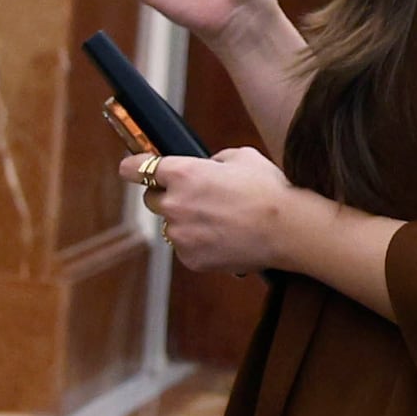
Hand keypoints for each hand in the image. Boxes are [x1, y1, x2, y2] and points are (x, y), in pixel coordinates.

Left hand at [143, 146, 301, 276]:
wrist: (288, 230)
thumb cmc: (268, 189)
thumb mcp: (240, 157)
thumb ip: (212, 160)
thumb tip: (205, 167)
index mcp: (182, 173)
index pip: (138, 168)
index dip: (132, 167)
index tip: (128, 168)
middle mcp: (174, 204)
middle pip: (152, 200)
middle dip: (167, 196)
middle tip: (195, 198)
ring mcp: (180, 234)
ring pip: (171, 226)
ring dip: (186, 222)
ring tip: (220, 221)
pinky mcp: (190, 258)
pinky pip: (186, 248)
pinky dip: (199, 244)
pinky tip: (224, 238)